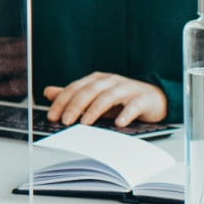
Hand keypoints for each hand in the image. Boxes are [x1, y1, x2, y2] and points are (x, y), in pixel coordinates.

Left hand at [43, 72, 166, 127]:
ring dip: (95, 110)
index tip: (52, 116)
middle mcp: (111, 81)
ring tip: (85, 123)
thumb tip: (48, 92)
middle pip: (89, 91)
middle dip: (75, 106)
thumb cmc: (122, 100)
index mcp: (97, 80)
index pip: (75, 88)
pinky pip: (133, 105)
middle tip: (65, 121)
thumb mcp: (95, 98)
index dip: (62, 101)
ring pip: (108, 96)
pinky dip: (125, 114)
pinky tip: (118, 124)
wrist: (155, 99)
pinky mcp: (143, 98)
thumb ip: (73, 96)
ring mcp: (128, 88)